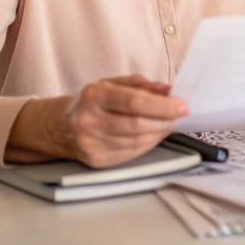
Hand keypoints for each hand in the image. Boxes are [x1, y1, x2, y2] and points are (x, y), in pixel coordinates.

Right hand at [8, 75, 188, 167]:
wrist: (61, 126)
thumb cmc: (94, 101)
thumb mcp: (112, 83)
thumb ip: (141, 84)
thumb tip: (167, 90)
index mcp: (95, 95)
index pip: (134, 102)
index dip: (162, 106)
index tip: (183, 106)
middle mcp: (89, 120)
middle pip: (137, 125)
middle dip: (164, 121)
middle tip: (178, 115)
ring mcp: (90, 144)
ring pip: (136, 141)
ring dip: (159, 133)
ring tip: (166, 124)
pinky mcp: (96, 160)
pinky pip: (131, 153)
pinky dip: (148, 144)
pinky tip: (153, 135)